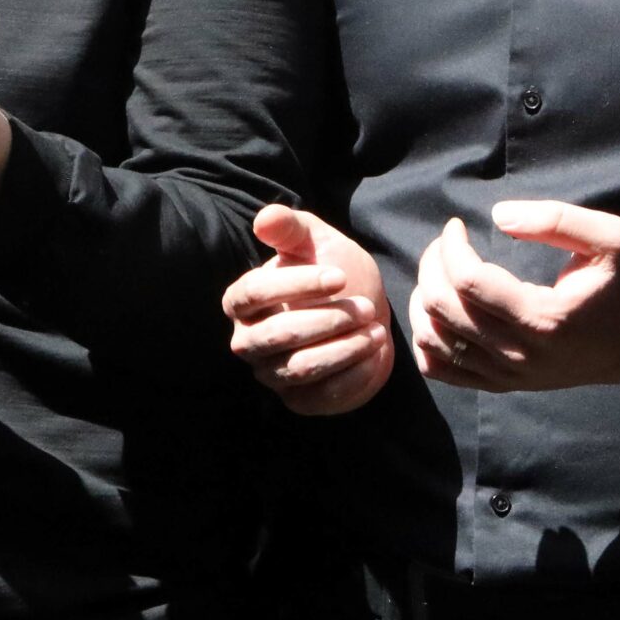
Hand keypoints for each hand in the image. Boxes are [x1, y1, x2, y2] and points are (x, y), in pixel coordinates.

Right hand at [223, 206, 392, 415]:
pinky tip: (376, 351)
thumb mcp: (316, 242)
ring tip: (376, 330)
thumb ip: (290, 228)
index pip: (254, 294)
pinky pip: (322, 395)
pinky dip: (354, 374)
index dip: (296, 285)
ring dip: (344, 348)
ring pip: (300, 368)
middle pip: (277, 335)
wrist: (364, 313)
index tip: (340, 276)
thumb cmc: (333, 273)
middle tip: (366, 306)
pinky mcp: (300, 400)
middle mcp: (248, 341)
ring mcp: (271, 374)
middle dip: (327, 320)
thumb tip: (264, 219)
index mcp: (242, 301)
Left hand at [408, 206, 619, 391]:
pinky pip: (439, 369)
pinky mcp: (500, 385)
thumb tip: (499, 217)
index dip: (450, 246)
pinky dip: (426, 338)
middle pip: (442, 307)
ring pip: (433, 339)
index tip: (457, 225)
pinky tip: (439, 311)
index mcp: (542, 318)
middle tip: (445, 244)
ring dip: (423, 298)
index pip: (468, 281)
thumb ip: (559, 219)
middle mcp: (518, 353)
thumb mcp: (613, 239)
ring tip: (440, 273)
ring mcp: (507, 374)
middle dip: (431, 264)